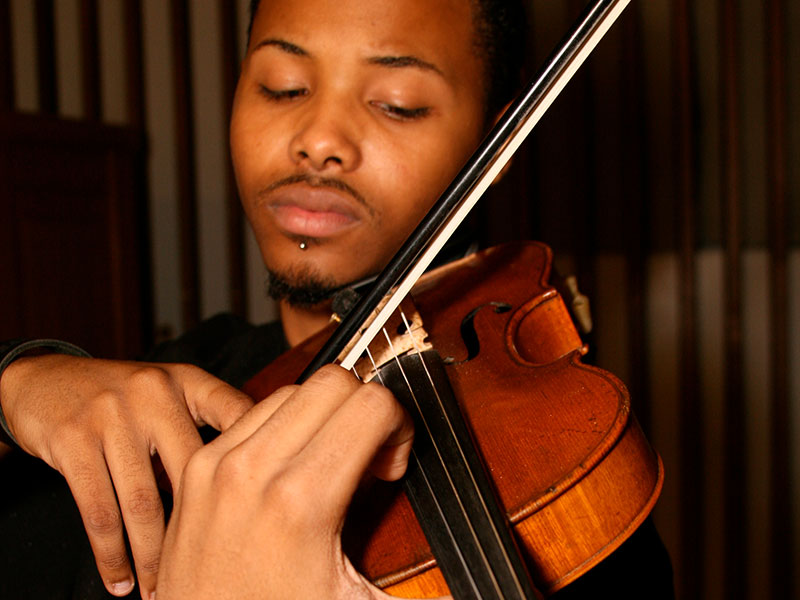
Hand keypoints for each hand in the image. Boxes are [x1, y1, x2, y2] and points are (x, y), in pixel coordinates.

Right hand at [0, 355, 253, 598]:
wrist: (45, 380)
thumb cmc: (122, 396)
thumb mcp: (170, 391)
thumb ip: (210, 420)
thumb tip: (261, 469)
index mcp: (187, 382)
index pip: (237, 412)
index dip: (262, 454)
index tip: (273, 503)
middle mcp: (155, 392)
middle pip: (194, 473)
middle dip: (205, 530)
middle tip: (215, 568)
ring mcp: (113, 415)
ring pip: (144, 502)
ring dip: (153, 557)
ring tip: (161, 589)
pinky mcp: (74, 440)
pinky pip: (99, 512)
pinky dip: (111, 556)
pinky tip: (121, 580)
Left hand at [156, 365, 414, 599]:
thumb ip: (430, 588)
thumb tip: (495, 592)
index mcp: (301, 501)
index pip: (371, 404)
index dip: (398, 428)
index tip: (392, 464)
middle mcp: (254, 469)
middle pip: (336, 381)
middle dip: (365, 410)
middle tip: (367, 459)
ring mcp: (220, 462)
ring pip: (295, 388)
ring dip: (324, 415)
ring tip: (329, 463)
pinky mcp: (197, 464)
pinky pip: (255, 408)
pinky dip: (285, 423)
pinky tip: (291, 466)